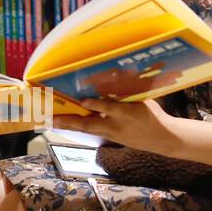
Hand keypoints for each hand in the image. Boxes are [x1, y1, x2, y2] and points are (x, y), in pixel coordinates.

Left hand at [52, 98, 173, 150]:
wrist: (161, 138)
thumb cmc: (152, 114)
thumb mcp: (144, 99)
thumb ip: (128, 90)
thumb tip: (115, 73)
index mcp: (127, 113)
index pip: (109, 109)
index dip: (96, 105)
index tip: (83, 100)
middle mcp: (115, 126)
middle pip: (89, 124)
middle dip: (70, 120)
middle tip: (51, 118)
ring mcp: (111, 133)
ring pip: (86, 129)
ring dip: (68, 125)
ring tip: (50, 121)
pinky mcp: (110, 137)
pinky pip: (90, 131)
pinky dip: (76, 127)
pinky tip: (64, 123)